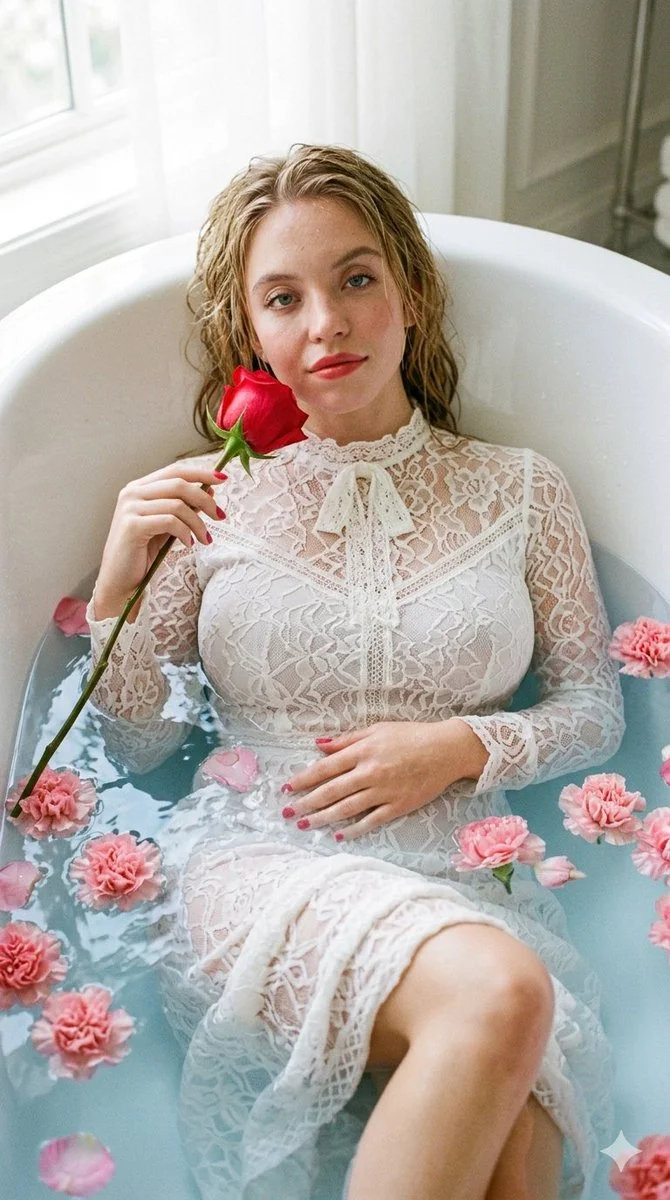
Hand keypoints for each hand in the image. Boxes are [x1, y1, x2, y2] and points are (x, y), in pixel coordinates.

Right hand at [94, 461, 224, 616]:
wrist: (121, 581)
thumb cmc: (143, 553)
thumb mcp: (168, 525)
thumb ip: (183, 507)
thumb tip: (209, 490)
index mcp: (139, 488)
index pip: (175, 470)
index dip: (201, 472)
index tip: (222, 479)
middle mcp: (132, 493)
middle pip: (179, 484)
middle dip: (205, 499)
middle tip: (220, 516)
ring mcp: (130, 508)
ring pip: (177, 505)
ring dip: (198, 523)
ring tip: (205, 539)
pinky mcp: (132, 526)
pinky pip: (170, 522)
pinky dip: (185, 533)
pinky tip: (189, 544)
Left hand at [281, 719, 489, 840]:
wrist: (446, 750)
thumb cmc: (411, 735)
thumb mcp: (377, 730)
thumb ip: (346, 740)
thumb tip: (318, 745)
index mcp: (363, 751)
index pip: (325, 768)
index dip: (303, 779)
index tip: (287, 788)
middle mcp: (370, 772)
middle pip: (331, 791)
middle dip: (306, 803)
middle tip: (287, 813)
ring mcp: (384, 791)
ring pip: (347, 808)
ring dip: (323, 818)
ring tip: (305, 825)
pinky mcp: (398, 806)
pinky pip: (371, 820)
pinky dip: (354, 829)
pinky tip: (339, 834)